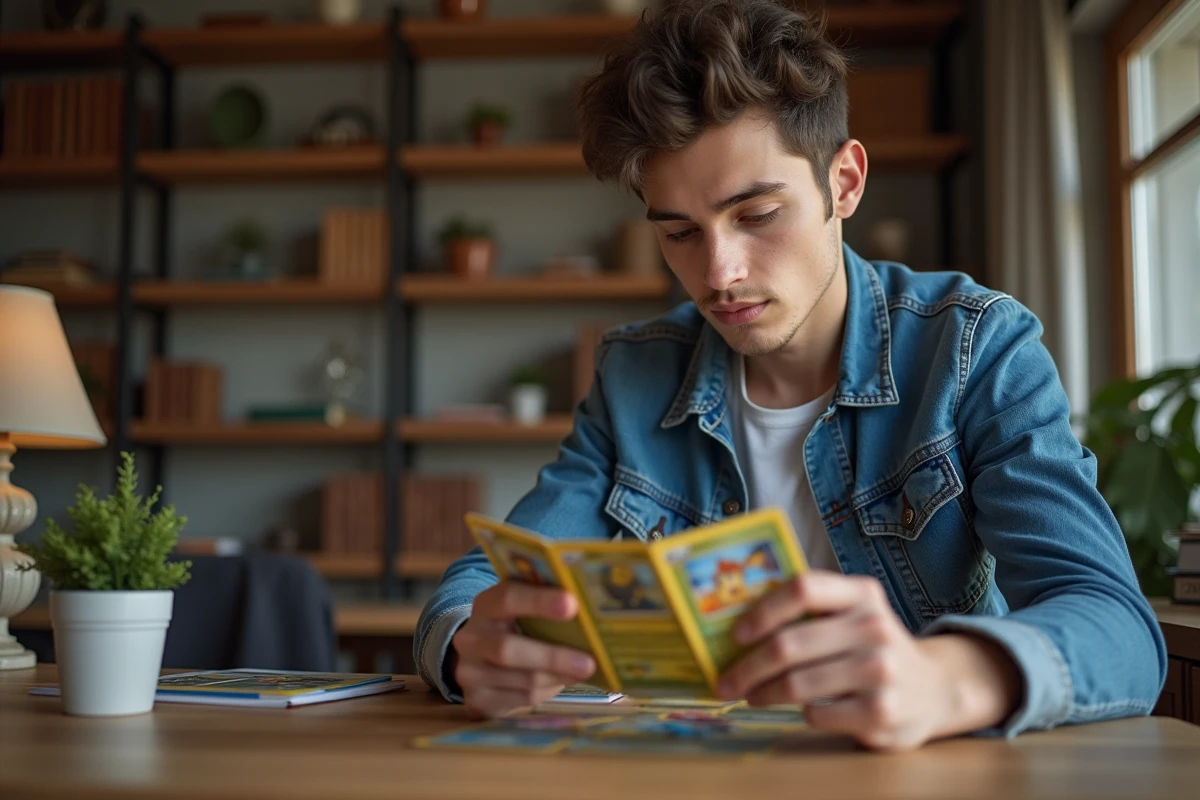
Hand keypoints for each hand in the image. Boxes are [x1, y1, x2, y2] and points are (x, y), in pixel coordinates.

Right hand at [451, 581, 596, 717]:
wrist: (477, 657)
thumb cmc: (514, 626)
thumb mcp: (521, 609)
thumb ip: (544, 604)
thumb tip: (591, 611)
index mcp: (485, 606)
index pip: (508, 598)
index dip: (539, 601)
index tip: (572, 605)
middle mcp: (470, 639)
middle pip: (508, 650)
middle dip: (552, 657)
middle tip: (588, 663)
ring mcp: (470, 673)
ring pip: (521, 680)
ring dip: (557, 678)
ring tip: (584, 672)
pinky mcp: (479, 700)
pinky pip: (521, 700)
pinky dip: (547, 691)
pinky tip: (560, 682)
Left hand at [716, 571, 1020, 750]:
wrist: (935, 689)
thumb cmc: (874, 647)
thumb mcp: (855, 614)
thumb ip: (812, 610)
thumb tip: (736, 620)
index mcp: (861, 594)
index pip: (803, 588)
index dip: (762, 610)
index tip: (736, 634)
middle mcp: (874, 627)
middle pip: (789, 643)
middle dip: (747, 666)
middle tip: (726, 681)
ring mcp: (880, 670)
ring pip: (798, 683)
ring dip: (764, 693)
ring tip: (753, 696)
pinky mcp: (881, 711)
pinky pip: (818, 714)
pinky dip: (803, 714)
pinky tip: (804, 710)